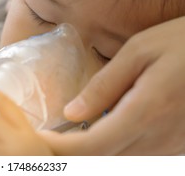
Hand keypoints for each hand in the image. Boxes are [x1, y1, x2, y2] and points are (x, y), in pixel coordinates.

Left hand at [53, 16, 184, 154]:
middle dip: (69, 153)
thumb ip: (104, 85)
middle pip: (101, 162)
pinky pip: (138, 157)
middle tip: (48, 137)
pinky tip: (101, 132)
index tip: (36, 140)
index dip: (60, 150)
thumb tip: (71, 112)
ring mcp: (171, 147)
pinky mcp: (177, 147)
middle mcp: (159, 139)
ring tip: (67, 134)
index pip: (91, 147)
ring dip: (89, 153)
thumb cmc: (182, 42)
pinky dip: (112, 151)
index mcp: (145, 111)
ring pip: (118, 163)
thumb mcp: (139, 52)